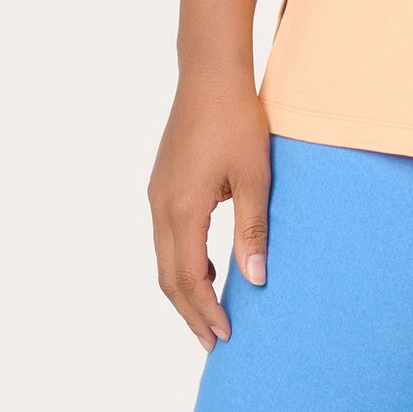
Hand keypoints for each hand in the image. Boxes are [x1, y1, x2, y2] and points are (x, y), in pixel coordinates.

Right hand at [147, 64, 271, 349]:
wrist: (210, 72)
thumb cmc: (237, 118)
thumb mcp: (254, 176)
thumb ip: (253, 230)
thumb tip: (255, 280)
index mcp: (182, 208)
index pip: (188, 278)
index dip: (205, 311)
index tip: (224, 335)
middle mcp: (161, 205)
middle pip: (168, 276)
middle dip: (189, 312)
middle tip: (212, 340)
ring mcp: (157, 193)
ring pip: (164, 257)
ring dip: (184, 288)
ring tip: (208, 312)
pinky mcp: (162, 182)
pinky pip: (166, 236)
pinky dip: (181, 261)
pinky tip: (204, 267)